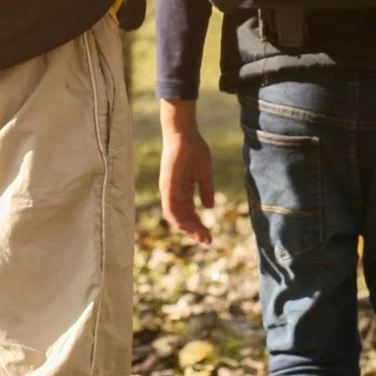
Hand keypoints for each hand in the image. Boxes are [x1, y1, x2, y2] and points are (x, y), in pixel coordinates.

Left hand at [159, 99, 215, 244]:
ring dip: (188, 228)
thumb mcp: (204, 173)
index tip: (209, 236)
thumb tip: (209, 207)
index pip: (188, 213)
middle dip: (195, 231)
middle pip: (181, 219)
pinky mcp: (167, 185)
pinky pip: (170, 207)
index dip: (198, 225)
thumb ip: (206, 190)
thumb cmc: (194, 149)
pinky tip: (190, 226)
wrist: (184, 133)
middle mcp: (173, 193)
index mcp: (181, 190)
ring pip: (175, 217)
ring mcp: (168, 190)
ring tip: (201, 236)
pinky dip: (179, 219)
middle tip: (207, 241)